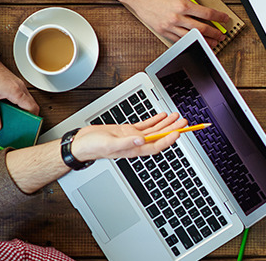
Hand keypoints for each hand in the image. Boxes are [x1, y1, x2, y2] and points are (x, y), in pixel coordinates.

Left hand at [0, 59, 38, 132]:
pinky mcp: (13, 82)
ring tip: (11, 115)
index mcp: (17, 92)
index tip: (27, 125)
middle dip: (26, 115)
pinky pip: (21, 95)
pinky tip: (6, 105)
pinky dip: (17, 102)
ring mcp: (18, 84)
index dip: (32, 118)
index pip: (33, 108)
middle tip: (18, 122)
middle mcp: (20, 87)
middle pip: (31, 105)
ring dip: (21, 108)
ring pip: (26, 100)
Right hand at [71, 112, 187, 160]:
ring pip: (154, 130)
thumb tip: (141, 140)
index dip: (168, 140)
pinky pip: (145, 125)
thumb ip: (126, 142)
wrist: (82, 143)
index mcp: (133, 149)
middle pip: (159, 137)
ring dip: (166, 124)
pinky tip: (162, 116)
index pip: (156, 145)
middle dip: (172, 129)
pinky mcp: (127, 130)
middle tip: (184, 123)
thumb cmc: (93, 147)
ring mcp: (133, 137)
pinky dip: (154, 120)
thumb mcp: (109, 144)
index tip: (178, 133)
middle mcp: (136, 143)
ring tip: (177, 117)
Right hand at [125, 0, 228, 46]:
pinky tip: (194, 42)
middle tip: (221, 35)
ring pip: (191, 36)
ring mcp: (169, 25)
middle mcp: (176, 17)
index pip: (207, 13)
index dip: (219, 17)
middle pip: (201, 28)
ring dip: (204, 40)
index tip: (224, 19)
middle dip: (215, 33)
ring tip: (212, 42)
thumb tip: (197, 4)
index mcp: (182, 4)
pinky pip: (178, 39)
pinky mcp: (162, 30)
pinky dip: (188, 41)